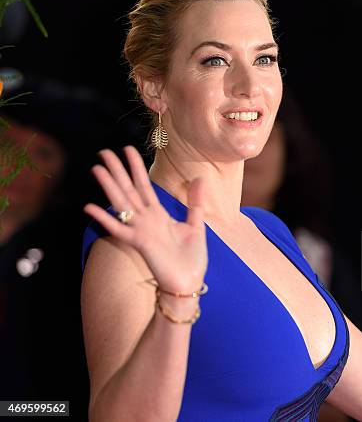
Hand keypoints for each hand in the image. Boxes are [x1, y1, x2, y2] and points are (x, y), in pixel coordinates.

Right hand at [83, 146, 207, 292]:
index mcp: (158, 215)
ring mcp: (141, 231)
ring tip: (97, 169)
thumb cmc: (191, 258)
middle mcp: (146, 220)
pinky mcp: (139, 244)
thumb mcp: (196, 225)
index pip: (144, 186)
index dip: (136, 168)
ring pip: (122, 204)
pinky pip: (119, 230)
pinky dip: (106, 219)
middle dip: (117, 171)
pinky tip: (91, 207)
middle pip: (128, 190)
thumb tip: (200, 179)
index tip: (128, 149)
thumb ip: (195, 203)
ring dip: (109, 187)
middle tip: (104, 152)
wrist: (189, 282)